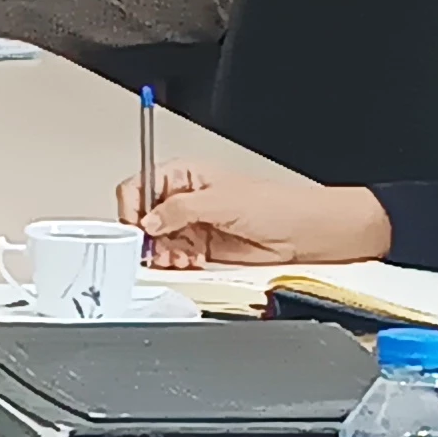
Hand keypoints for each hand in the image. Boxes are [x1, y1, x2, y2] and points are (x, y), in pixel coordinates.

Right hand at [118, 158, 390, 269]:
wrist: (304, 232)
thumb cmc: (274, 205)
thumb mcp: (219, 201)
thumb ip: (178, 210)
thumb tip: (149, 221)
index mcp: (184, 175)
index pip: (140, 186)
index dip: (133, 206)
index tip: (138, 226)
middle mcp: (185, 198)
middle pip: (145, 216)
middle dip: (147, 234)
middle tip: (156, 247)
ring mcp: (193, 223)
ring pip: (158, 239)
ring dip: (163, 251)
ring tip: (178, 256)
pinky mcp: (203, 245)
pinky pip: (176, 254)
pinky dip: (177, 261)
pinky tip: (189, 260)